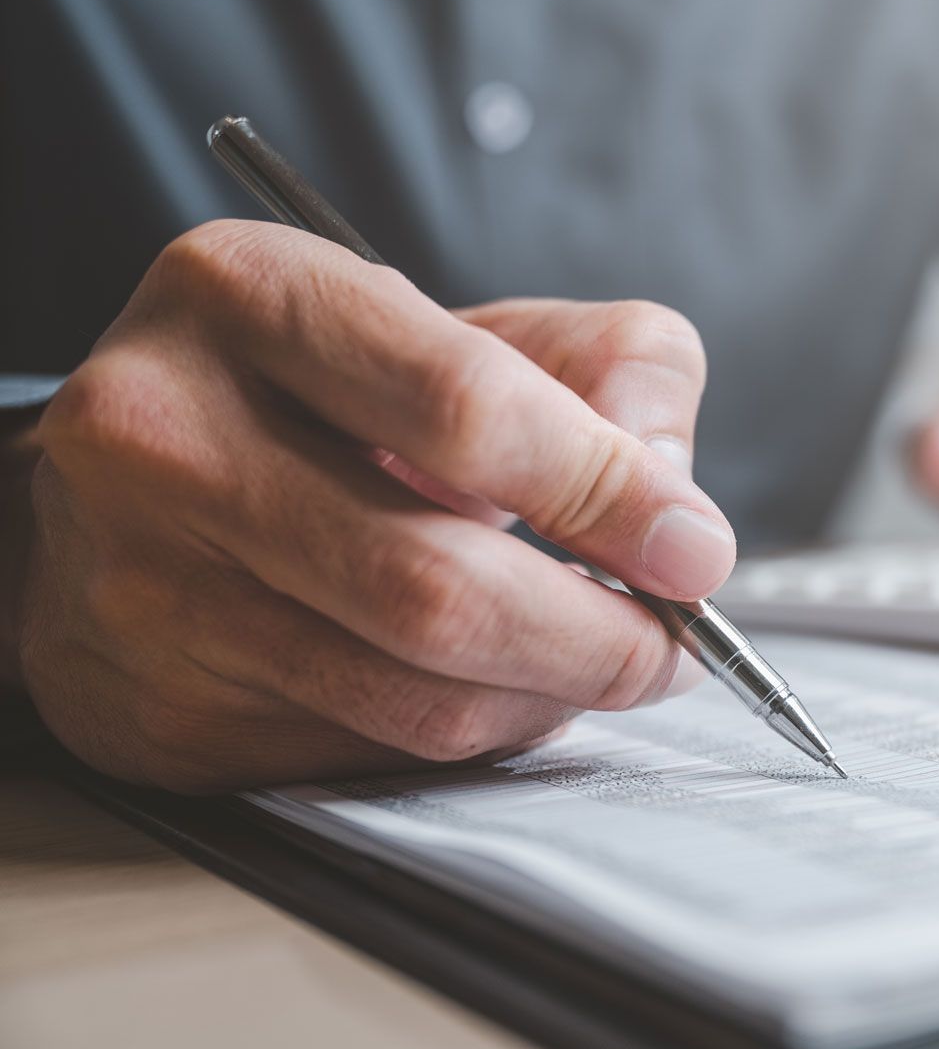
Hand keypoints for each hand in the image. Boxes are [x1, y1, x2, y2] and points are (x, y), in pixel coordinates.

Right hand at [6, 221, 729, 790]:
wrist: (134, 474)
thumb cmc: (332, 392)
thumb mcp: (472, 324)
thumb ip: (607, 370)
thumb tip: (671, 502)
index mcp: (250, 294)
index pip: (464, 410)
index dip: (605, 493)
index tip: (694, 550)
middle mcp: (163, 436)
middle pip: (434, 585)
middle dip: (598, 637)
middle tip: (673, 644)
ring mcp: (139, 584)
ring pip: (408, 695)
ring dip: (545, 697)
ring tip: (596, 660)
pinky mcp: (151, 707)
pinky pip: (363, 753)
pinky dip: (467, 731)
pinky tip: (493, 685)